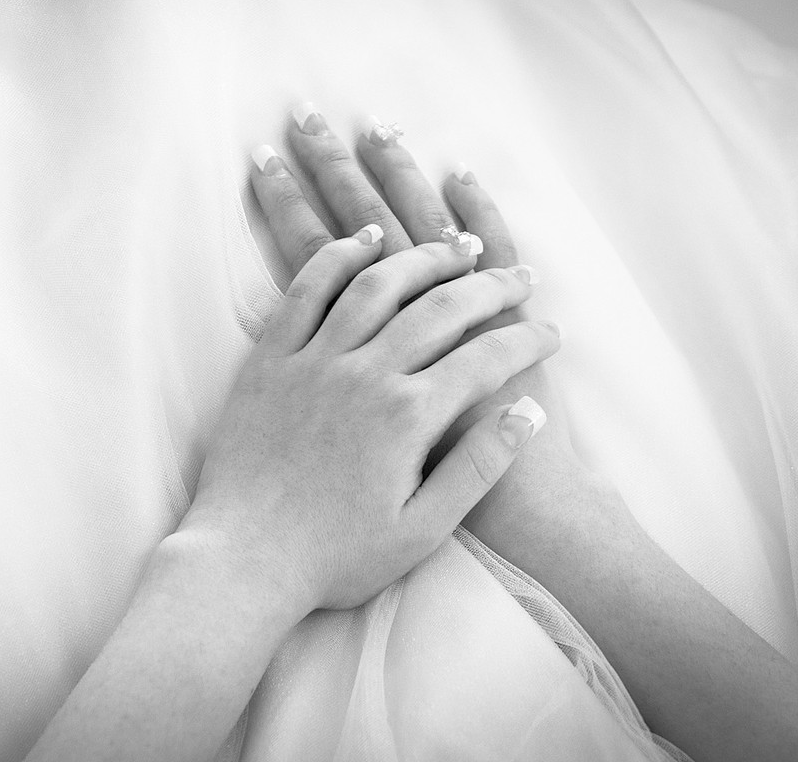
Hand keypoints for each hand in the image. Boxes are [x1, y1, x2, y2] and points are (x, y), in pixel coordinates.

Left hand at [176, 125, 560, 615]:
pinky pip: (305, 290)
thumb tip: (526, 414)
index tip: (553, 332)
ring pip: (376, 284)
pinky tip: (365, 237)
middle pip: (439, 307)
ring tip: (455, 244)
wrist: (243, 560)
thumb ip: (478, 468)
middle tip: (519, 276)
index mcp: (407, 417)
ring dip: (422, 257)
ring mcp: (313, 361)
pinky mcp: (269, 359)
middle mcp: (363, 375)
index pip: (486, 359)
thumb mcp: (421, 531)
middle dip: (489, 286)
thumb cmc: (333, 556)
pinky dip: (337, 256)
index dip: (528, 341)